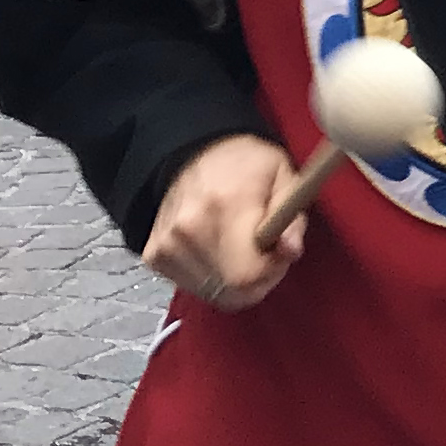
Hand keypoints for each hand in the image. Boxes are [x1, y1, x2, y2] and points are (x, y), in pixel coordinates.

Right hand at [142, 133, 305, 310]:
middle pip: (230, 292)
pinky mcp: (153, 257)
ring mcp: (166, 247)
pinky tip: (217, 249)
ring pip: (212, 294)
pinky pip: (192, 286)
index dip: (271, 272)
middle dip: (257, 281)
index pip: (246, 275)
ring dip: (233, 281)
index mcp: (226, 207)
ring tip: (240, 247)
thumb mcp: (284, 176)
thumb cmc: (248, 165)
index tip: (279, 253)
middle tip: (265, 253)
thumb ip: (292, 218)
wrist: (193, 151)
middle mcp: (189, 231)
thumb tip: (291, 251)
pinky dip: (211, 277)